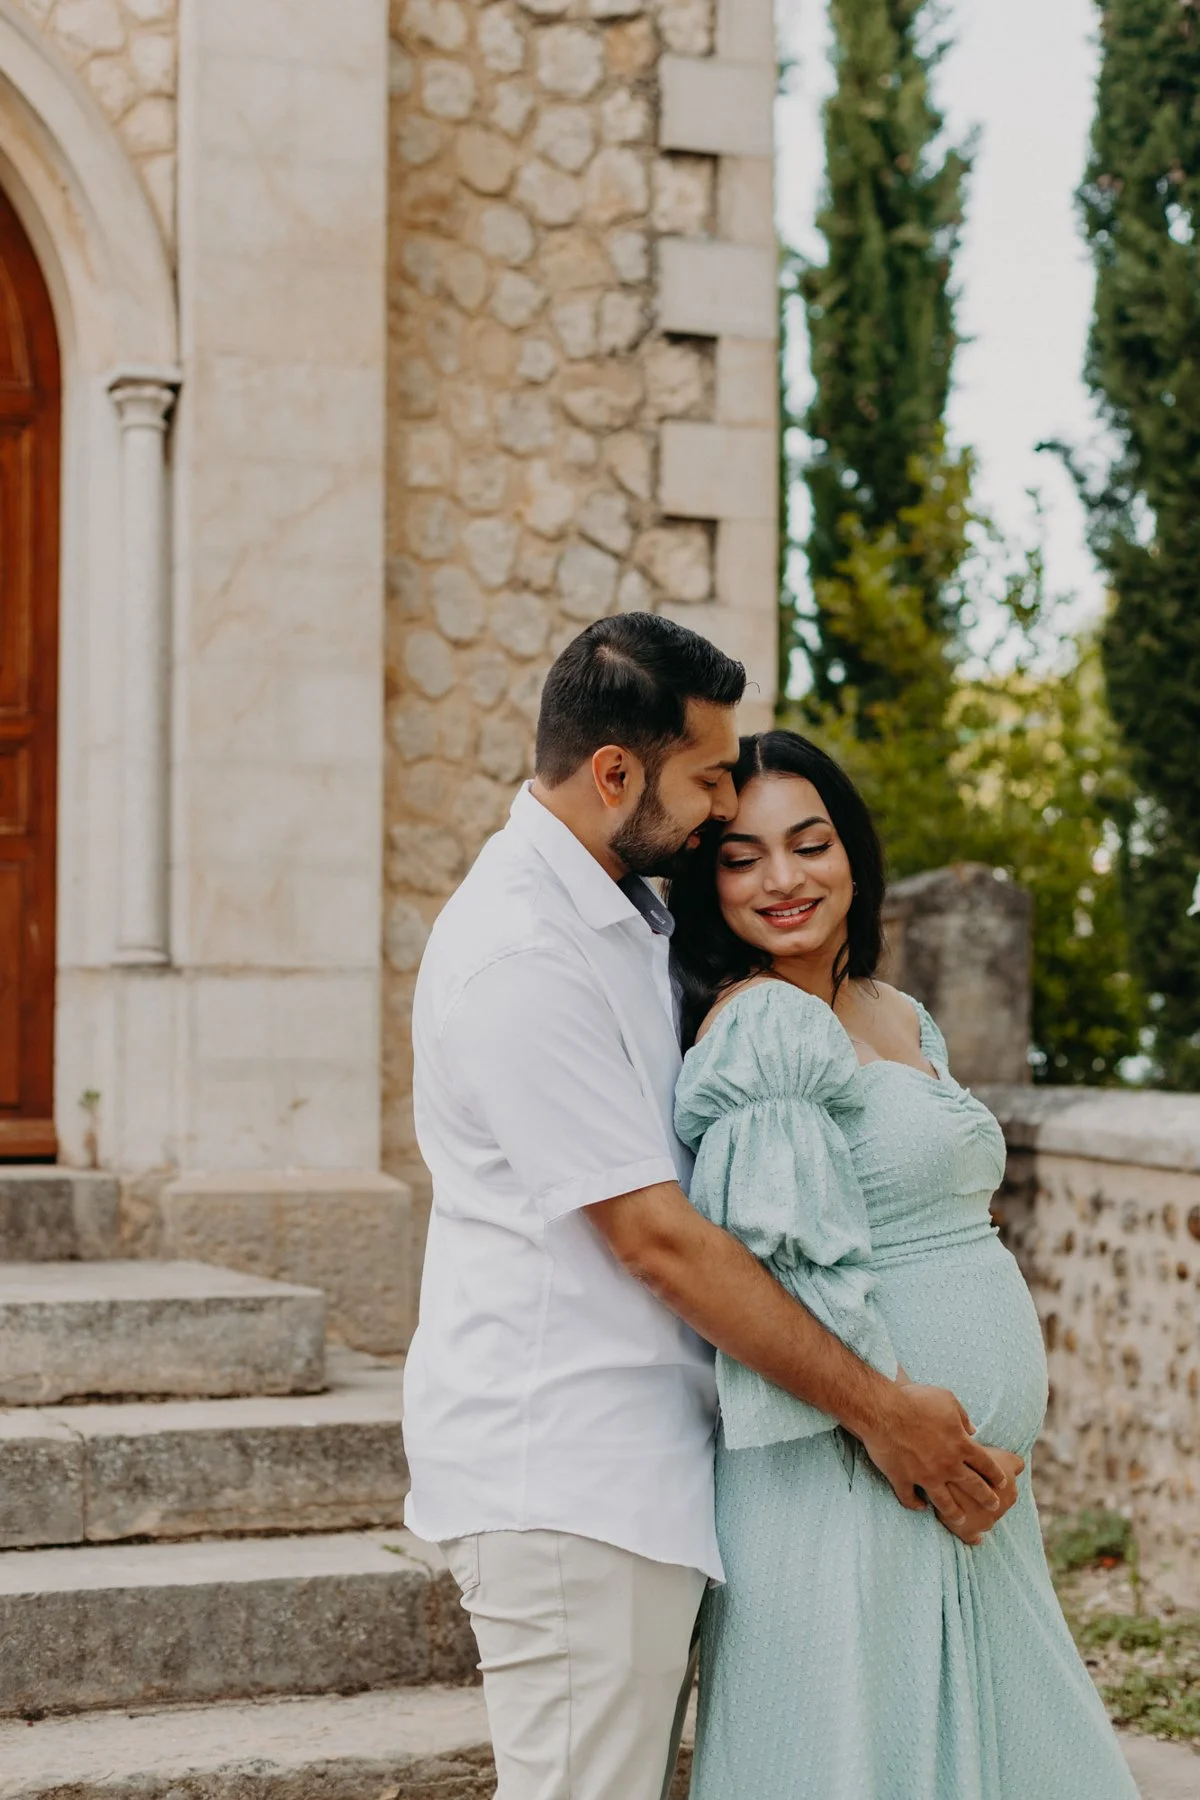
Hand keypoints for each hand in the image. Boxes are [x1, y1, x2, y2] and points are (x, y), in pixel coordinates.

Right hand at [859, 1381, 1018, 1533]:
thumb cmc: (916, 1401)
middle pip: (973, 1486)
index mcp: (960, 1444)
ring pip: (945, 1502)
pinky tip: (920, 1507)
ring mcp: (925, 1475)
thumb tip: (972, 1430)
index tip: (1002, 1482)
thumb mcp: (947, 1400)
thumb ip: (962, 1417)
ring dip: (954, 1512)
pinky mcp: (903, 1479)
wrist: (884, 1411)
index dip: (996, 1474)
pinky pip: (910, 1498)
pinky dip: (915, 1504)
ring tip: (961, 1520)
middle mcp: (947, 1464)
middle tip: (994, 1506)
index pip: (986, 1464)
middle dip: (986, 1498)